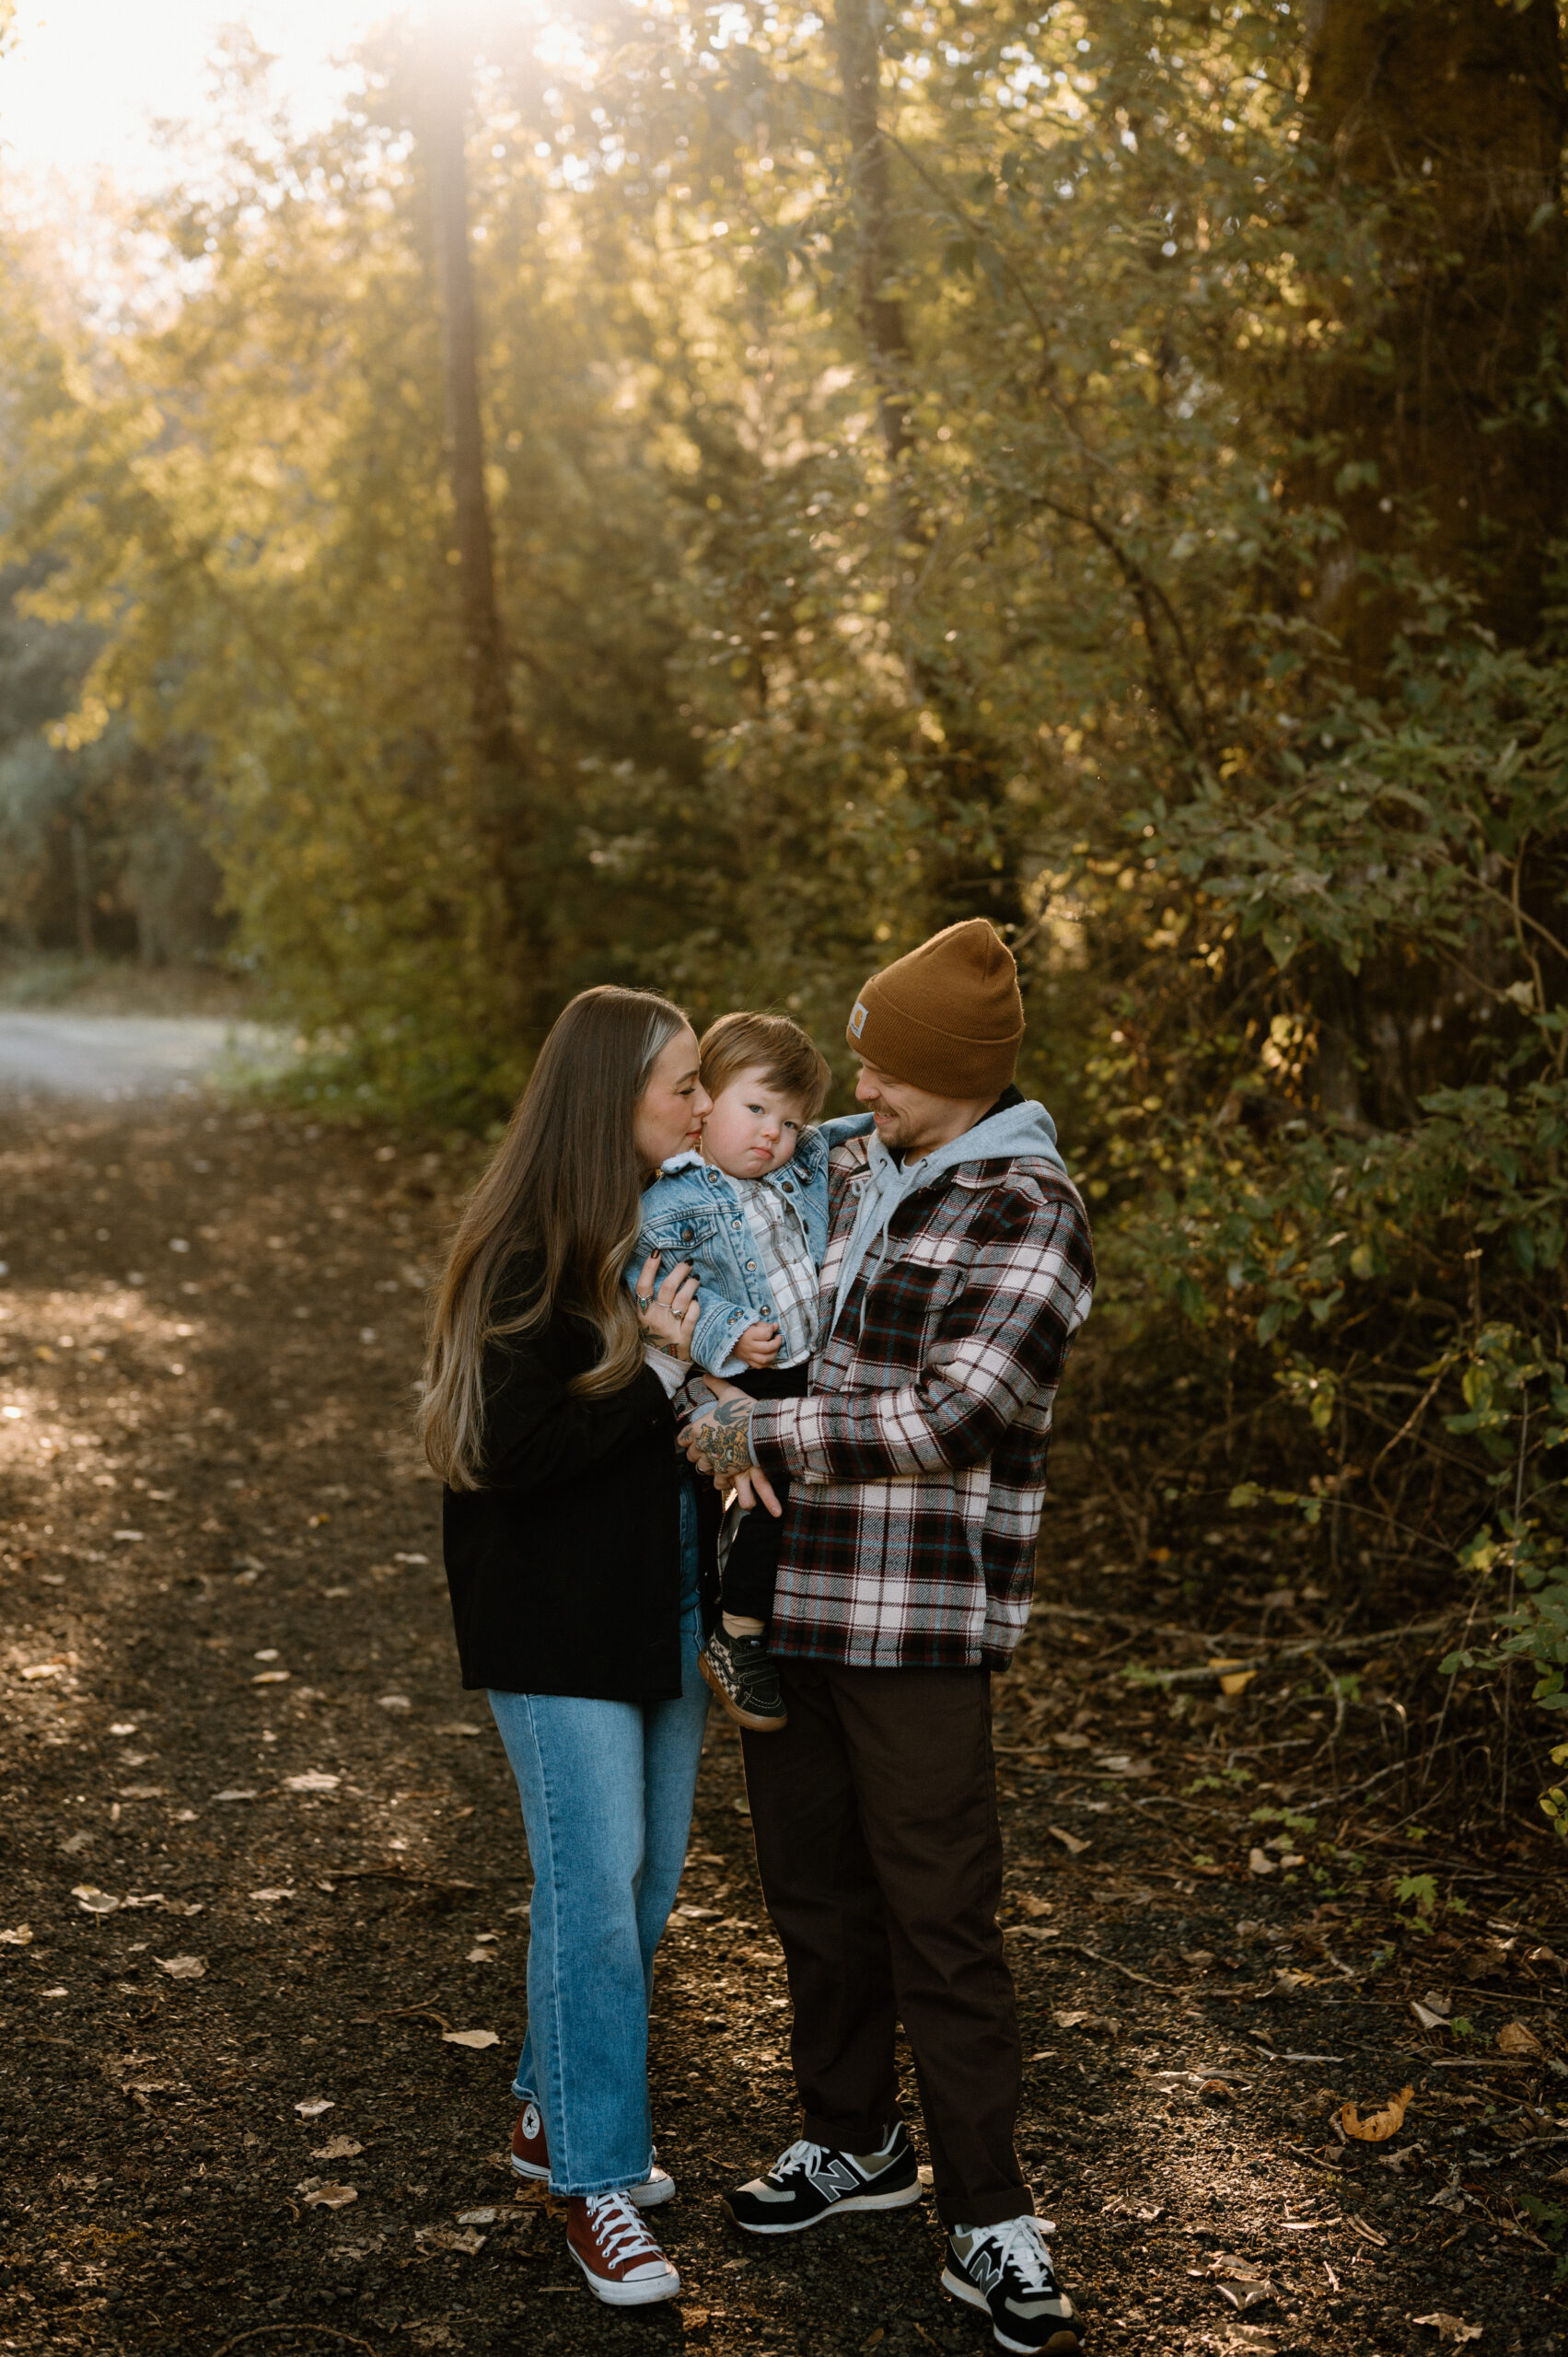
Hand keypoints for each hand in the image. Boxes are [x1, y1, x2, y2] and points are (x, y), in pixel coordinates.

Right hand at [635, 1253, 698, 1360]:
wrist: (659, 1366)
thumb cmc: (651, 1338)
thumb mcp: (640, 1321)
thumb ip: (639, 1301)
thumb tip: (637, 1275)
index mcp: (642, 1313)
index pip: (643, 1286)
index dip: (649, 1268)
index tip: (657, 1252)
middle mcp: (655, 1319)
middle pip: (667, 1288)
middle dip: (679, 1271)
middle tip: (687, 1263)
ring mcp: (670, 1328)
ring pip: (682, 1299)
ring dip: (691, 1284)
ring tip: (695, 1278)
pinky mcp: (685, 1338)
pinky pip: (693, 1317)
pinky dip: (696, 1306)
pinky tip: (697, 1300)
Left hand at [678, 1375, 780, 1514]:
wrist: (763, 1429)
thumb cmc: (745, 1410)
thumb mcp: (730, 1394)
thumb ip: (716, 1385)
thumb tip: (706, 1375)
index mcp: (699, 1428)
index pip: (683, 1439)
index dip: (689, 1439)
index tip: (697, 1438)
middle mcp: (702, 1446)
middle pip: (692, 1456)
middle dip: (699, 1453)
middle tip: (711, 1448)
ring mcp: (714, 1461)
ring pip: (702, 1469)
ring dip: (710, 1465)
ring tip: (719, 1460)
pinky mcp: (726, 1472)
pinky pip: (717, 1482)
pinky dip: (721, 1479)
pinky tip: (727, 1472)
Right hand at [733, 1320, 780, 1369]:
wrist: (730, 1337)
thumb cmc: (743, 1329)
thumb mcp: (753, 1323)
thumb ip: (765, 1325)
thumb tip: (776, 1326)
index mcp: (749, 1334)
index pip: (766, 1334)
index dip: (772, 1329)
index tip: (772, 1327)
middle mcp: (748, 1346)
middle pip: (767, 1348)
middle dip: (777, 1343)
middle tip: (778, 1338)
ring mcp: (748, 1355)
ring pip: (764, 1359)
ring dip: (773, 1354)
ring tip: (775, 1348)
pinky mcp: (747, 1361)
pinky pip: (759, 1366)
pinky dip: (766, 1362)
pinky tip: (768, 1355)